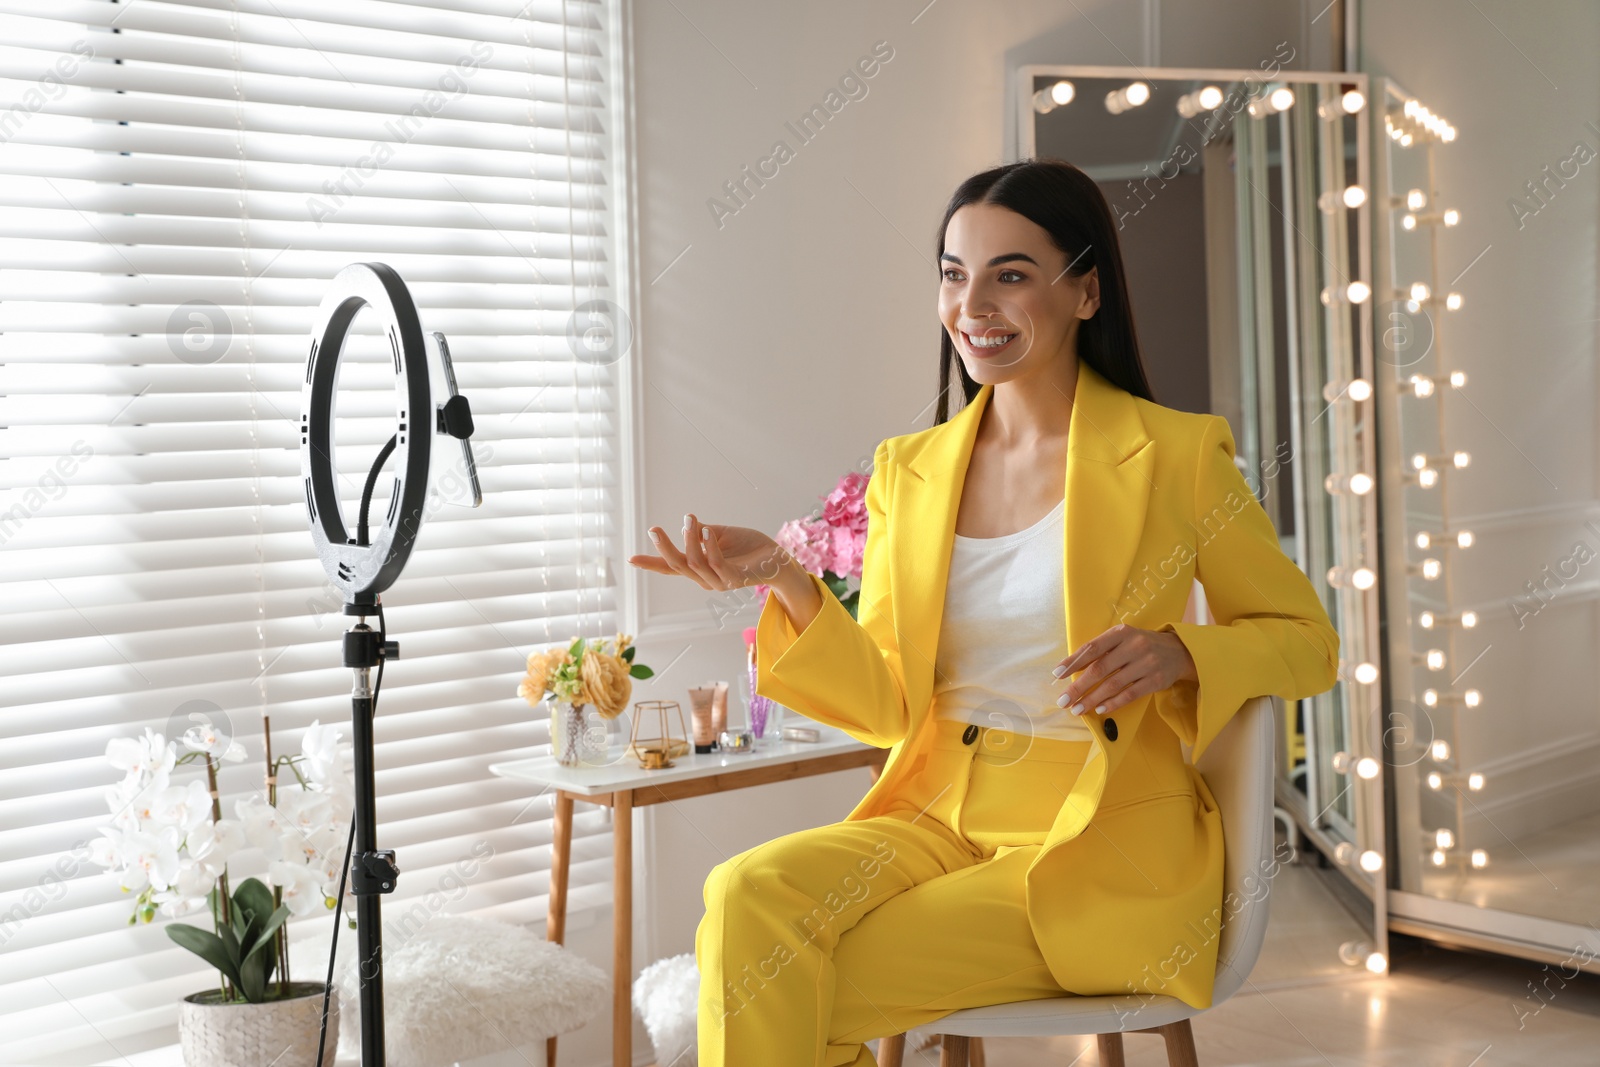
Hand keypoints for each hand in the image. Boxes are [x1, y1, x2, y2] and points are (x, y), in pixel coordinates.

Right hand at [627, 512, 791, 591]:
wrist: (778, 559)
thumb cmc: (749, 547)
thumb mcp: (721, 534)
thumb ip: (703, 532)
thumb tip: (688, 525)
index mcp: (700, 568)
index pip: (671, 567)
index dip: (651, 562)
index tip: (630, 558)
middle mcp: (706, 578)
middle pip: (677, 566)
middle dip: (664, 548)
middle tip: (654, 529)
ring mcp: (720, 581)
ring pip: (695, 563)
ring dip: (689, 540)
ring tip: (690, 519)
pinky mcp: (736, 579)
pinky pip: (717, 563)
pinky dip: (710, 546)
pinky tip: (708, 531)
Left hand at [1051, 623, 1197, 715]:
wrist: (1178, 651)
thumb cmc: (1140, 645)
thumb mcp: (1122, 639)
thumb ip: (1100, 650)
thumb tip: (1071, 668)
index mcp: (1121, 633)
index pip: (1092, 648)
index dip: (1073, 662)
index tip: (1058, 675)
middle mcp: (1134, 646)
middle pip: (1100, 669)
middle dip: (1079, 686)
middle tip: (1063, 700)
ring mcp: (1146, 663)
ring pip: (1113, 684)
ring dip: (1092, 699)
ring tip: (1077, 709)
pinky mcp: (1155, 680)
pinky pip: (1130, 694)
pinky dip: (1113, 703)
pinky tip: (1099, 709)